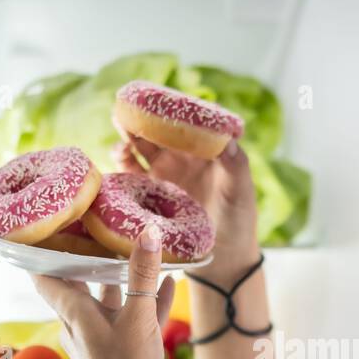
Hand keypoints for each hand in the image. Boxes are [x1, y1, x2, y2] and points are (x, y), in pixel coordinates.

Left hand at [31, 229, 175, 358]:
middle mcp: (81, 323)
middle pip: (78, 281)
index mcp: (73, 313)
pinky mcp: (120, 348)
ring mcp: (100, 336)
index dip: (43, 249)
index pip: (46, 275)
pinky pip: (131, 315)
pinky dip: (145, 298)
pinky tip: (166, 282)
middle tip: (99, 227)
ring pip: (108, 297)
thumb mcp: (138, 318)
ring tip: (139, 251)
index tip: (50, 224)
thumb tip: (147, 233)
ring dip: (123, 276)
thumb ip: (142, 274)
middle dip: (89, 255)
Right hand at [112, 120, 259, 286]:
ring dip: (130, 138)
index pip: (188, 122)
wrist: (224, 260)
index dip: (173, 108)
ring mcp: (166, 174)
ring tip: (121, 135)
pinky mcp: (152, 194)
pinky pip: (133, 174)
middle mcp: (184, 158)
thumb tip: (229, 140)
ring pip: (143, 149)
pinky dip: (123, 164)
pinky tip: (117, 158)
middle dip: (143, 118)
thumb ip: (236, 166)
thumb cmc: (239, 223)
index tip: (159, 99)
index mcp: (207, 151)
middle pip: (160, 131)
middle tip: (128, 109)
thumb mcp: (241, 193)